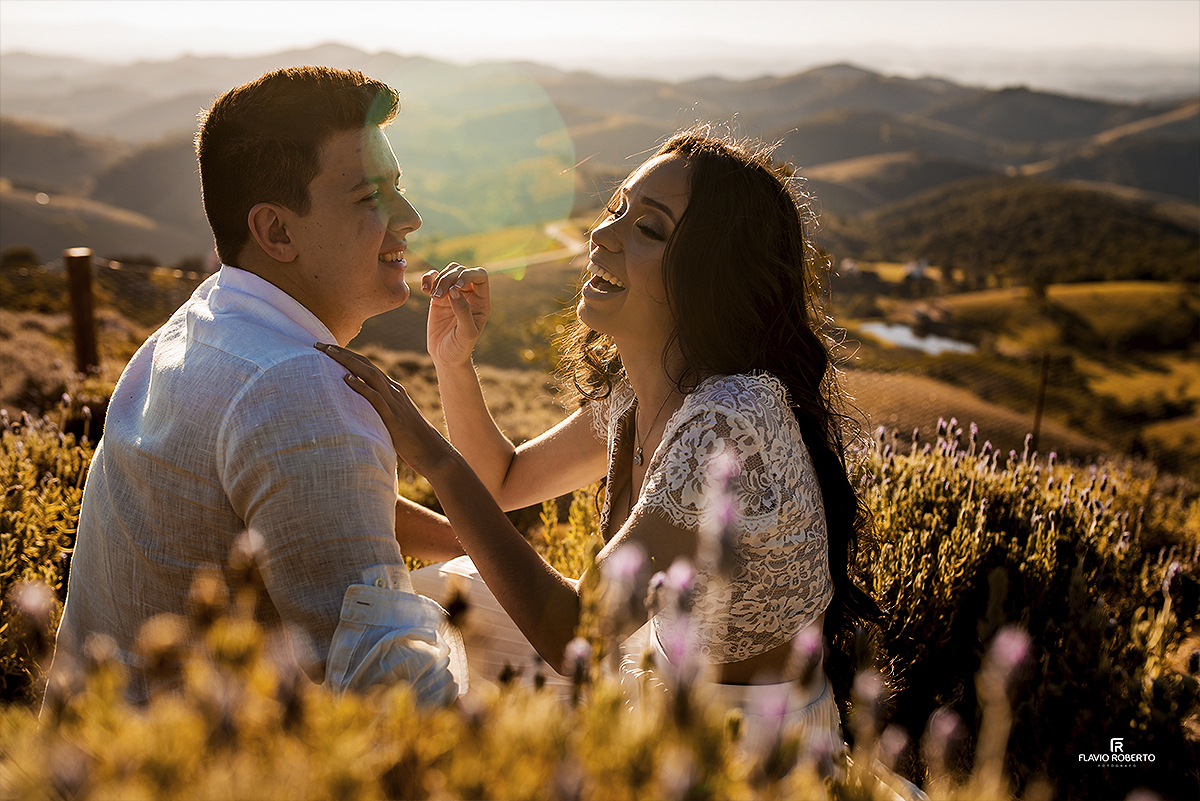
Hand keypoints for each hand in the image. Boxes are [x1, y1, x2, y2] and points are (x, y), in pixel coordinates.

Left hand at [316, 343, 452, 476]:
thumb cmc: (414, 442)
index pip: (367, 367)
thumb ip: (380, 412)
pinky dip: (361, 387)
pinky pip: (375, 398)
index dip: (347, 356)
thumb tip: (360, 413)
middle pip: (365, 365)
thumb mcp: (394, 421)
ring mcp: (394, 403)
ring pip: (369, 375)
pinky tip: (346, 379)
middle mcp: (394, 391)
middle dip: (342, 353)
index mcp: (393, 391)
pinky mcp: (393, 417)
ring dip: (347, 362)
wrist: (434, 453)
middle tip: (318, 344)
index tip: (326, 350)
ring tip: (328, 353)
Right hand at [422, 263, 489, 367]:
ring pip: (448, 272)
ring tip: (432, 296)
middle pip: (461, 271)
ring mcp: (453, 294)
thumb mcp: (466, 333)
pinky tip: (424, 290)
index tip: (456, 286)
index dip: (469, 275)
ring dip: (439, 279)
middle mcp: (469, 295)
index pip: (480, 276)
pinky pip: (434, 279)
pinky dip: (428, 279)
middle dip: (449, 278)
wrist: (446, 357)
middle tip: (439, 296)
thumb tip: (455, 290)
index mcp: (481, 301)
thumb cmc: (460, 348)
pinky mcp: (439, 297)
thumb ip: (463, 312)